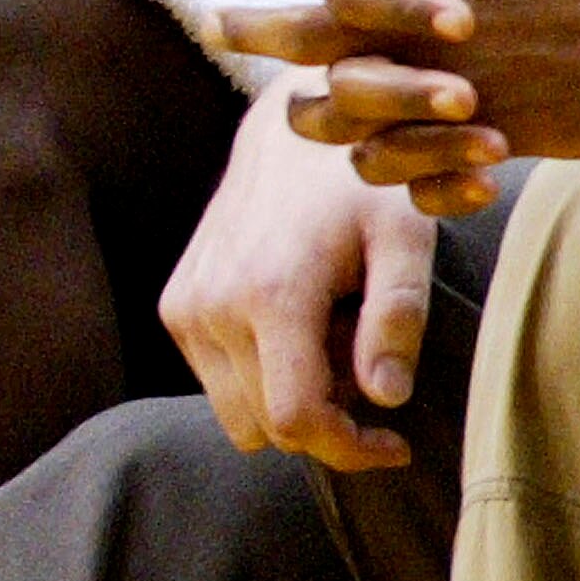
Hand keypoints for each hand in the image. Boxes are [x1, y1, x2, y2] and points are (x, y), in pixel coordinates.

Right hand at [160, 76, 435, 470]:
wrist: (289, 130)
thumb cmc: (361, 184)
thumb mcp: (404, 238)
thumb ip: (398, 318)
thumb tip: (386, 399)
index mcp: (270, 295)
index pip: (297, 421)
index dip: (351, 450)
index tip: (396, 442)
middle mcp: (212, 306)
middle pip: (267, 429)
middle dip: (327, 422)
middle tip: (365, 366)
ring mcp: (185, 305)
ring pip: (239, 414)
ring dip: (289, 399)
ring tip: (330, 340)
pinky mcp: (175, 303)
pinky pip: (216, 381)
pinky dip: (259, 375)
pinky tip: (294, 324)